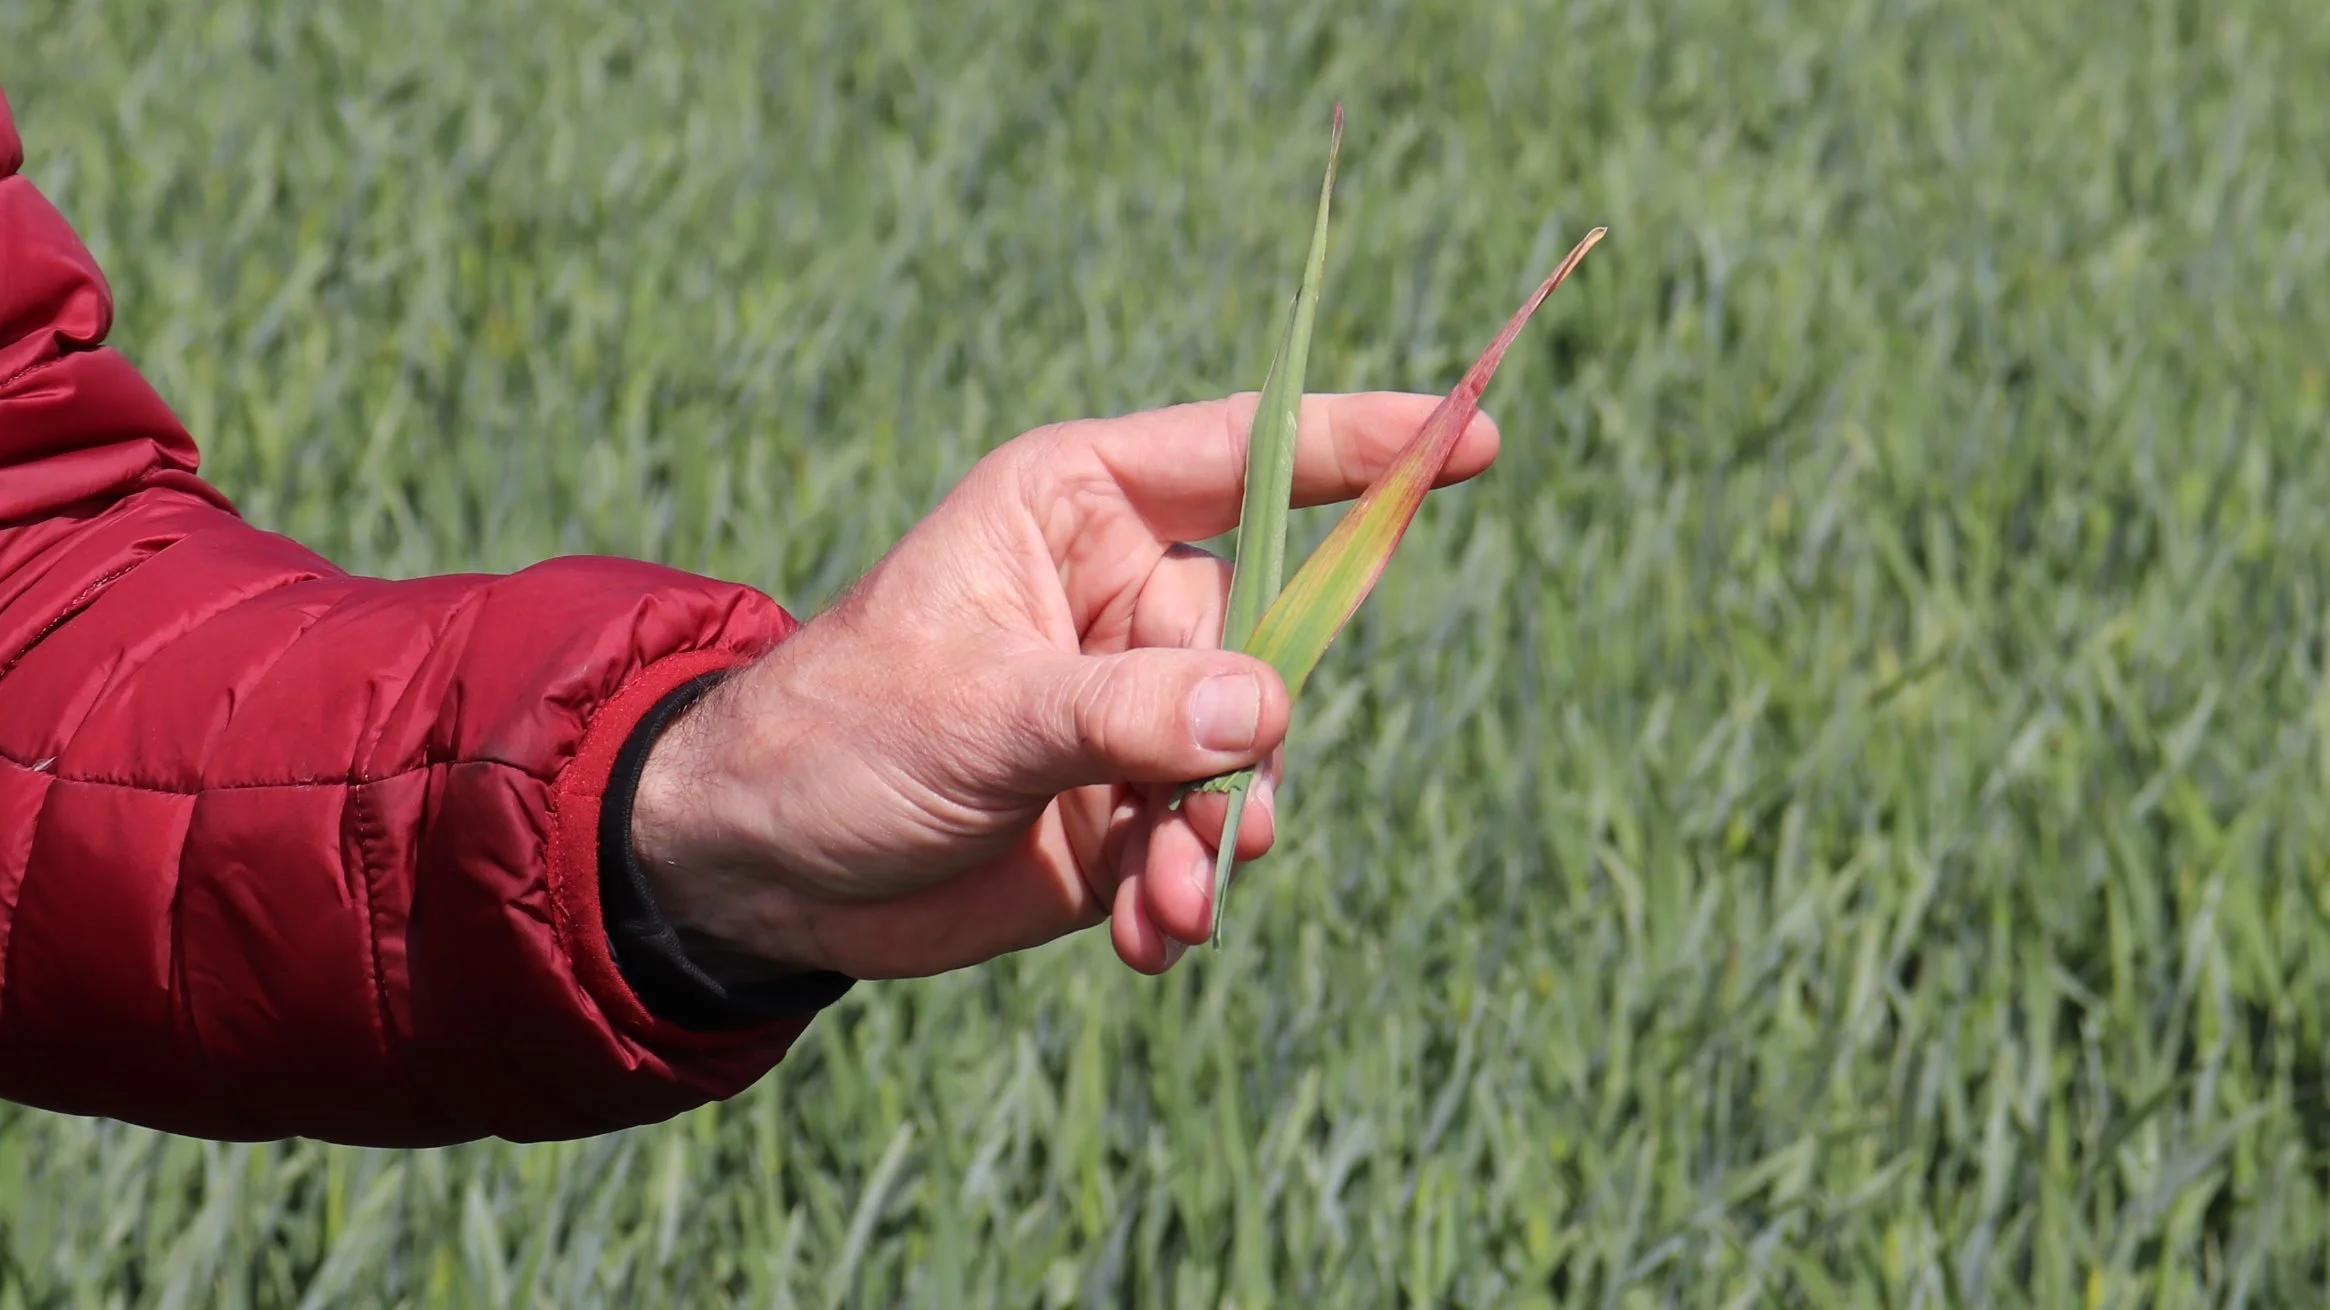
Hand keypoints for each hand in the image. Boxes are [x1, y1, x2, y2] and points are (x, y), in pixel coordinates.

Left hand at [628, 391, 1498, 980]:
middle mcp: (1120, 600)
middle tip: (1215, 816)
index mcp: (1078, 511)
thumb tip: (1268, 714)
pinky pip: (1205, 839)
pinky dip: (1188, 892)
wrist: (759, 875)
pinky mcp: (1124, 807)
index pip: (1243, 454)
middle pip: (1268, 638)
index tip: (1476, 434)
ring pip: (1247, 756)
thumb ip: (1123, 711)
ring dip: (1218, 835)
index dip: (1359, 443)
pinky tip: (1150, 941)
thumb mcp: (976, 714)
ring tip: (1163, 900)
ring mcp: (1129, 709)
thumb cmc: (837, 739)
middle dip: (1251, 736)